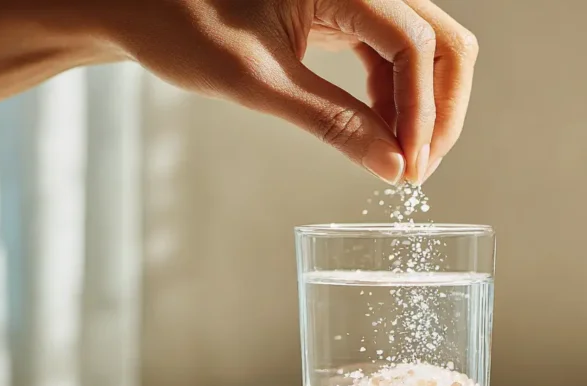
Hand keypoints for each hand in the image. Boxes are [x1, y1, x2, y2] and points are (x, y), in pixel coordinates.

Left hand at [104, 0, 478, 183]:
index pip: (414, 43)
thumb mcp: (258, 81)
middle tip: (419, 168)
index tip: (409, 167)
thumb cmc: (183, 25)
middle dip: (441, 108)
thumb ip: (331, 122)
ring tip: (399, 160)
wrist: (145, 5)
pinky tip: (380, 134)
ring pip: (425, 48)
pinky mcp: (346, 14)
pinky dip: (396, 98)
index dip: (421, 111)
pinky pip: (395, 54)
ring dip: (422, 107)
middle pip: (441, 40)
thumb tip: (391, 167)